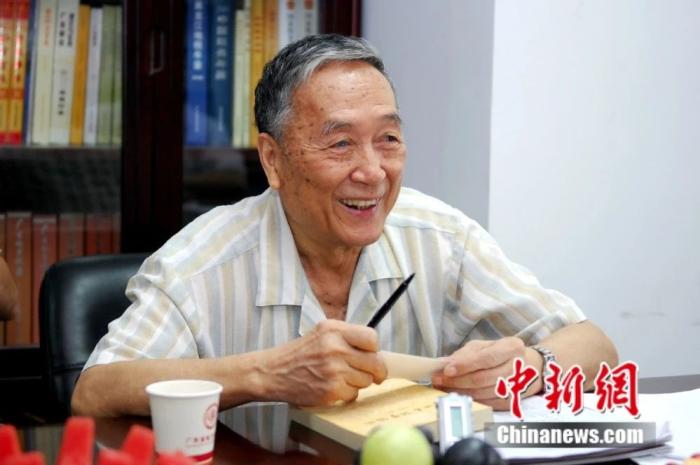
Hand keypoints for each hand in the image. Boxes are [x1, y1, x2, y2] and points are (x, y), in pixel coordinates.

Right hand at [257, 319, 386, 406]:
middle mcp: (335, 348)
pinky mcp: (330, 390)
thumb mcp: (322, 332)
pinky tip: (333, 387)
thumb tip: (377, 351)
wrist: (273, 372)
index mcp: (334, 330)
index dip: (374, 349)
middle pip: (375, 362)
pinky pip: (354, 394)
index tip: (371, 355)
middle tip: (370, 373)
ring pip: (366, 380)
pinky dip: (347, 394)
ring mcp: (333, 370)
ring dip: (358, 382)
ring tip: (341, 377)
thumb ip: (347, 337)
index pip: (372, 338)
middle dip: (375, 370)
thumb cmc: (300, 353)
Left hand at [431, 337, 542, 409]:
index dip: (465, 365)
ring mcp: (519, 385)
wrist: (530, 366)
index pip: (486, 358)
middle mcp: (518, 366)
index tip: (446, 370)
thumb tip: (445, 364)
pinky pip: (491, 404)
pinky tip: (462, 396)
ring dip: (462, 392)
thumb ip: (465, 354)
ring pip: (486, 393)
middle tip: (439, 381)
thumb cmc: (501, 353)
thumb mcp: (484, 346)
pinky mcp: (516, 400)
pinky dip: (474, 401)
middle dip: (458, 381)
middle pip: (484, 378)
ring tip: (446, 388)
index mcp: (512, 347)